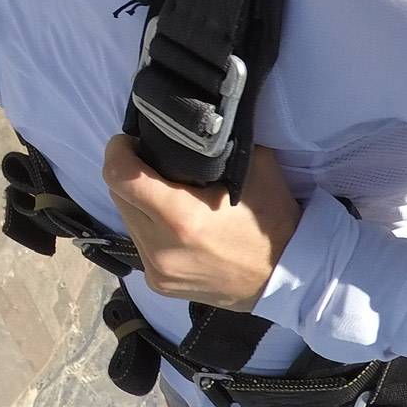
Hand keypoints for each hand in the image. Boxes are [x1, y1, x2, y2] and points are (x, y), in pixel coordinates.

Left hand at [101, 136, 300, 310]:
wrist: (288, 277)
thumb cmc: (272, 221)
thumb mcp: (256, 169)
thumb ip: (218, 143)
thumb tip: (189, 123)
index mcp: (181, 217)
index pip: (121, 176)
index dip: (118, 151)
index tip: (128, 140)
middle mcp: (160, 248)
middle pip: (118, 195)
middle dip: (128, 173)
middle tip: (150, 161)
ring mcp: (156, 270)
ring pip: (126, 219)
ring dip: (138, 201)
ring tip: (164, 191)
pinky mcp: (158, 284)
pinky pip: (139, 243)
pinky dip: (148, 227)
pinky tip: (171, 222)